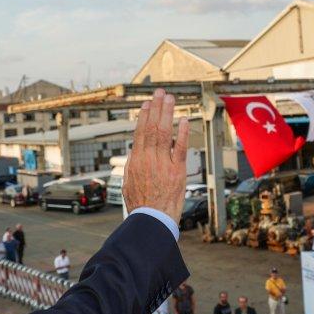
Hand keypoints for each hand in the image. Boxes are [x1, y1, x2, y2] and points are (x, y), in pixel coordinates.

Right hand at [123, 90, 190, 224]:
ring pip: (165, 133)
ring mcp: (163, 164)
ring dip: (167, 114)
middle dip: (156, 108)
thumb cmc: (141, 205)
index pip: (140, 132)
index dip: (144, 116)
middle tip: (160, 93)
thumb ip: (132, 166)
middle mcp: (149, 159)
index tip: (147, 104)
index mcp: (136, 161)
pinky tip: (184, 120)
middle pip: (152, 128)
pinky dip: (183, 133)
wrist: (151, 221)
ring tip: (170, 99)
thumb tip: (134, 152)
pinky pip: (180, 148)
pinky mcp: (177, 172)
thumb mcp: (129, 183)